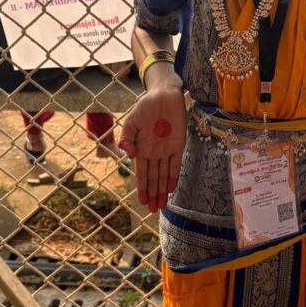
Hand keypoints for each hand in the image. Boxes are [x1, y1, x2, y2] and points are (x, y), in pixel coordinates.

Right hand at [118, 85, 186, 211]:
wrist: (163, 95)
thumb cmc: (145, 107)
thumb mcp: (130, 122)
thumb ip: (126, 139)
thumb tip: (127, 155)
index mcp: (141, 149)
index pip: (141, 173)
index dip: (142, 188)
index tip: (142, 202)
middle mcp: (154, 153)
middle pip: (153, 178)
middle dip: (153, 195)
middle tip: (153, 211)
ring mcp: (166, 150)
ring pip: (164, 175)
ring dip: (162, 190)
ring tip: (162, 206)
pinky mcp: (179, 145)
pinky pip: (176, 164)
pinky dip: (173, 176)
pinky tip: (171, 189)